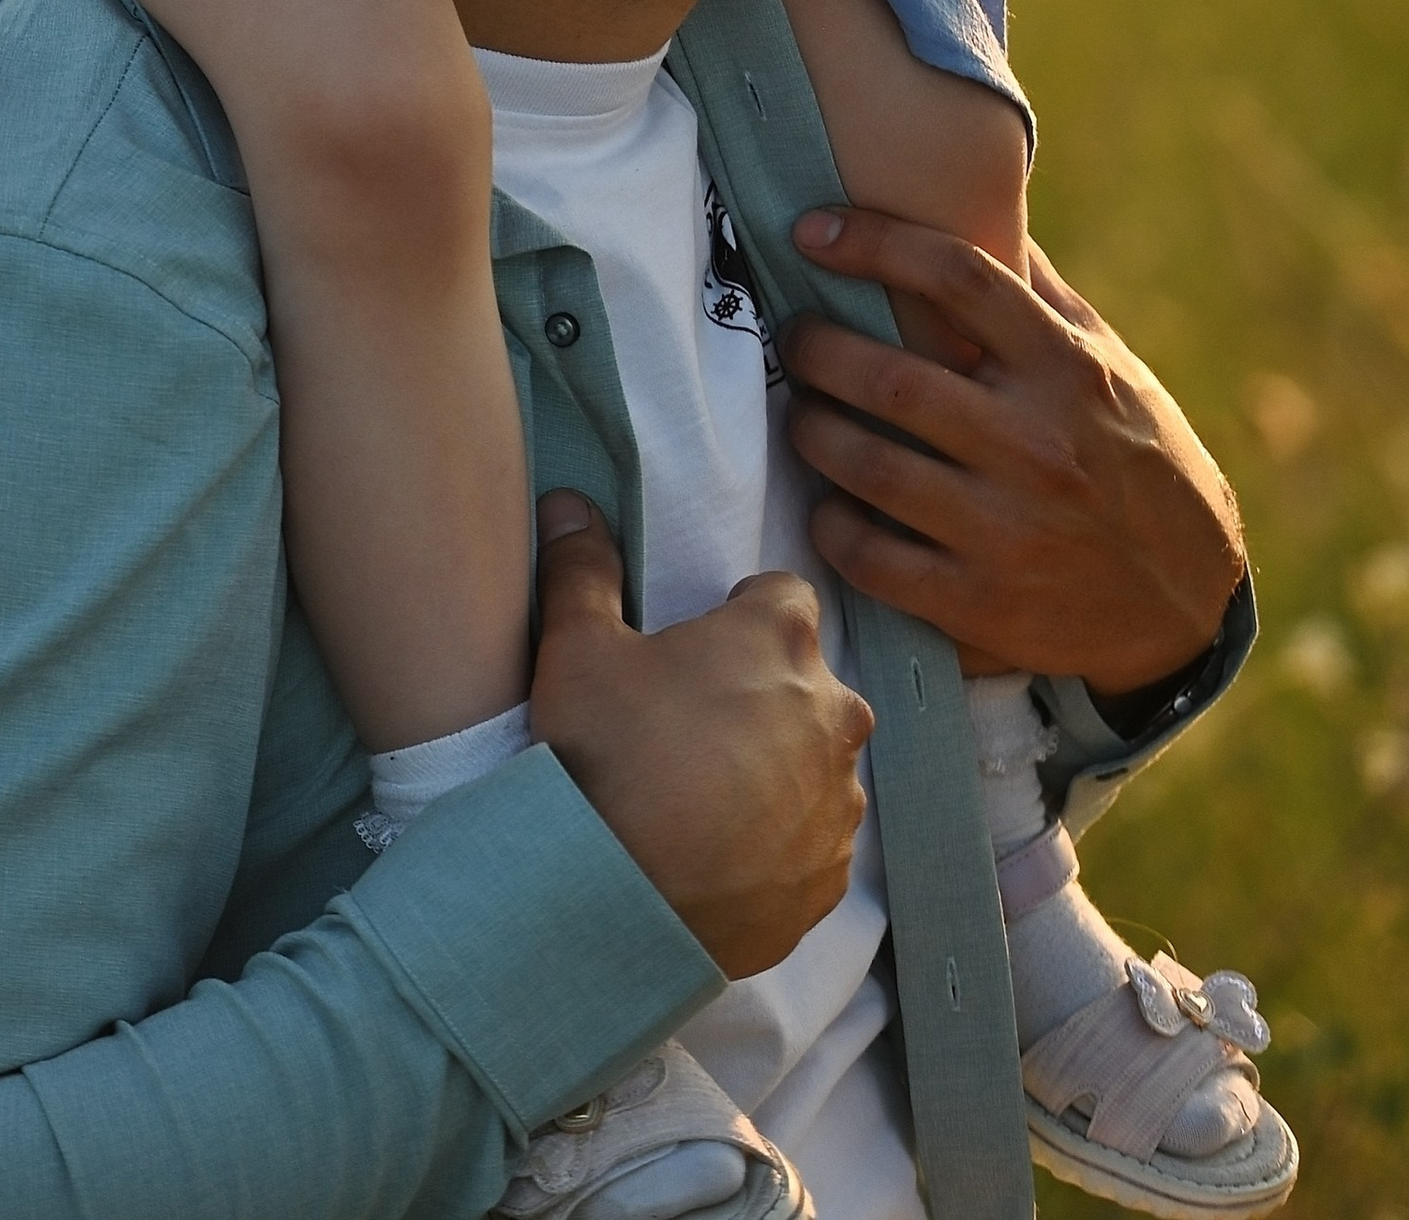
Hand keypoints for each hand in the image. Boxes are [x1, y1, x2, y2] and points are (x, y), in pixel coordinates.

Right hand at [530, 494, 871, 979]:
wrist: (612, 904)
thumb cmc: (602, 757)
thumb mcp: (576, 647)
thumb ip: (583, 566)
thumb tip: (571, 503)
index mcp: (780, 640)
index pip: (785, 595)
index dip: (741, 612)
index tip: (701, 643)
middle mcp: (832, 714)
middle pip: (805, 683)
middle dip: (762, 693)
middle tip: (688, 723)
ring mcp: (837, 803)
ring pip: (813, 763)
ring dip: (775, 767)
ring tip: (699, 796)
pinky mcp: (828, 878)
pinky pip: (810, 840)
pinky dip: (776, 839)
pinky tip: (715, 852)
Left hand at [781, 216, 1247, 698]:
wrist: (1191, 605)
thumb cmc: (1138, 461)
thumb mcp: (1114, 368)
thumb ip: (1043, 297)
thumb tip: (981, 208)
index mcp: (1068, 371)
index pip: (959, 277)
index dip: (873, 241)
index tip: (811, 231)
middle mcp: (1039, 446)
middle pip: (894, 378)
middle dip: (819, 349)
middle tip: (796, 340)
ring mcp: (1010, 531)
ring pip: (872, 467)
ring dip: (814, 433)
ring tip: (802, 416)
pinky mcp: (984, 606)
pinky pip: (876, 561)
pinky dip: (834, 526)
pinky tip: (828, 507)